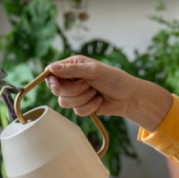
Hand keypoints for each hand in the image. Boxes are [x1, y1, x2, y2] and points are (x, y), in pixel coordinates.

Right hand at [46, 56, 172, 131]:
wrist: (128, 97)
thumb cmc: (114, 79)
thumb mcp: (93, 70)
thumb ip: (71, 70)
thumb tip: (50, 68)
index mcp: (73, 66)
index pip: (52, 73)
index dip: (52, 81)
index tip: (57, 86)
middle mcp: (72, 79)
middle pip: (57, 90)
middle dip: (75, 90)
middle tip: (88, 85)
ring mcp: (76, 94)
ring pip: (65, 102)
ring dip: (83, 99)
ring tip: (95, 92)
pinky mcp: (82, 106)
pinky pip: (77, 111)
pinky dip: (89, 107)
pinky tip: (99, 101)